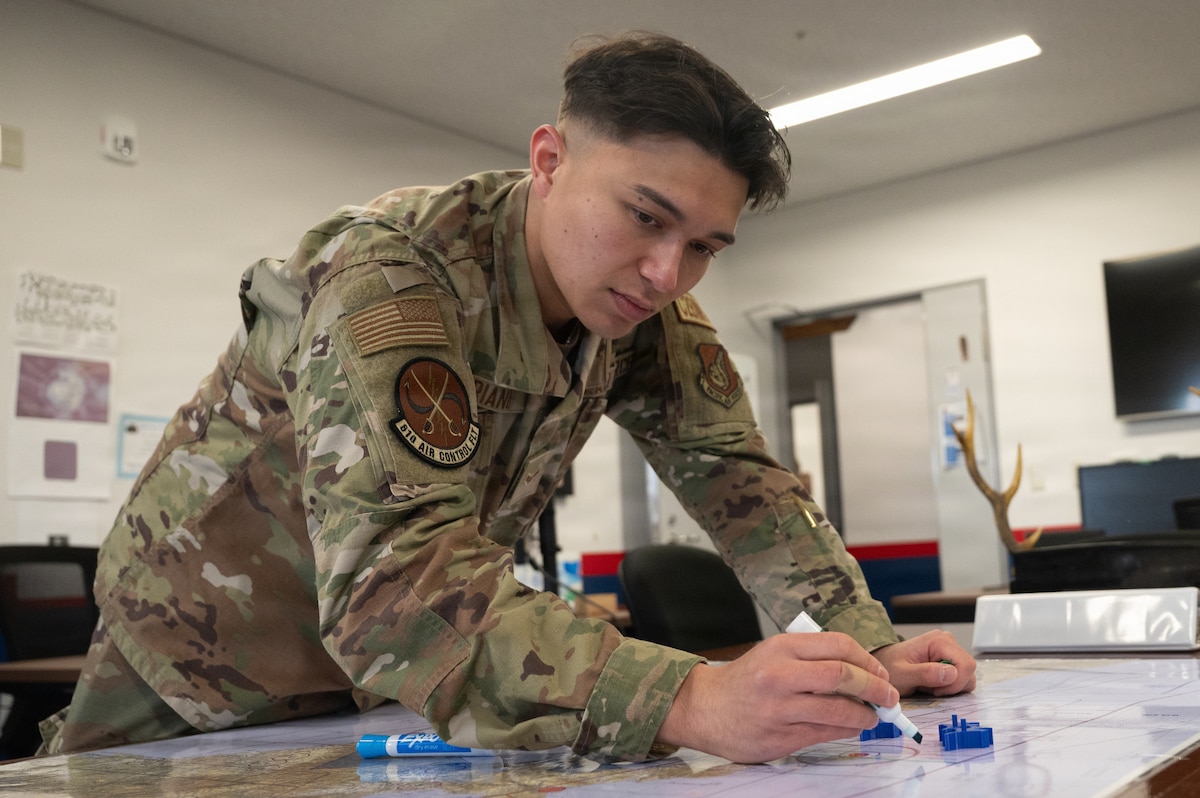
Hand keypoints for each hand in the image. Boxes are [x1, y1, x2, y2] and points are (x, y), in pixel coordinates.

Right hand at [656, 631, 898, 762]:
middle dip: (875, 687)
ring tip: (872, 716)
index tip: (880, 673)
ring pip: (839, 710)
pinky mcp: (780, 736)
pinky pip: (826, 733)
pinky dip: (846, 730)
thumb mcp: (773, 654)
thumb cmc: (745, 680)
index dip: (868, 661)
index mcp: (781, 647)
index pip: (838, 646)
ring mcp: (780, 708)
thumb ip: (811, 658)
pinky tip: (851, 726)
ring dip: (865, 715)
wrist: (704, 708)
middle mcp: (780, 674)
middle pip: (843, 675)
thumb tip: (862, 672)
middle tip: (889, 696)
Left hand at [871, 630, 976, 696]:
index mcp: (938, 641)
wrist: (884, 664)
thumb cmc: (890, 667)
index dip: (955, 683)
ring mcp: (950, 650)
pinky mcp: (950, 659)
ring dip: (950, 687)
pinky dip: (949, 686)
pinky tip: (932, 683)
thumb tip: (951, 673)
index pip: (966, 665)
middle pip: (968, 670)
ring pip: (967, 675)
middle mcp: (947, 641)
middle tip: (930, 688)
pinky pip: (961, 677)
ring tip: (928, 685)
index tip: (936, 690)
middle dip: (952, 686)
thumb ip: (926, 674)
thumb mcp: (903, 674)